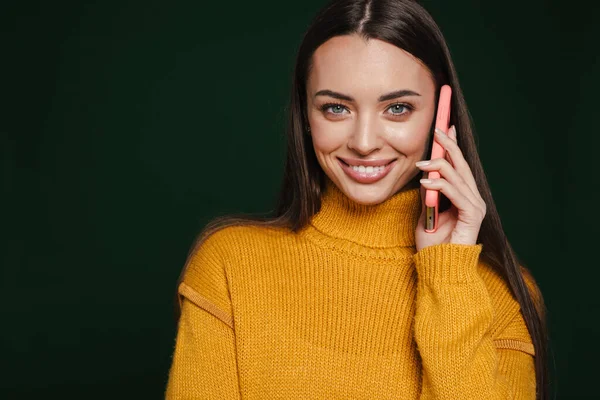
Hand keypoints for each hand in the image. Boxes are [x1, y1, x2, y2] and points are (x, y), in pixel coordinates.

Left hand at [414, 125, 486, 251]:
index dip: (453, 146)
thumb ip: (428, 194)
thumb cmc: (432, 245)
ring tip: (421, 163)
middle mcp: (473, 198)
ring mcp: (475, 206)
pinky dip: (441, 185)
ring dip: (439, 166)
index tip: (445, 128)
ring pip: (459, 177)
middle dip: (449, 146)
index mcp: (464, 197)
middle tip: (438, 130)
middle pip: (462, 166)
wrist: (439, 268)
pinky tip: (426, 182)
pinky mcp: (472, 215)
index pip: (459, 166)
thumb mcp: (425, 213)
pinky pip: (457, 194)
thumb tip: (424, 175)